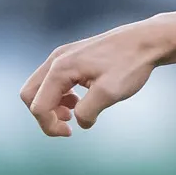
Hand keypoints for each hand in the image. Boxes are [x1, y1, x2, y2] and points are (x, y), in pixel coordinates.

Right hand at [21, 21, 166, 136]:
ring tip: (75, 112)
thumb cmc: (129, 65)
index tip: (70, 133)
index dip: (49, 126)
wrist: (145, 41)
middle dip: (44, 115)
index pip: (38, 106)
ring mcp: (62, 56)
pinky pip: (53, 80)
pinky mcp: (71, 56)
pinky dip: (59, 95)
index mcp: (61, 69)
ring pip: (40, 87)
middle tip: (67, 125)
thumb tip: (79, 123)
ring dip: (51, 105)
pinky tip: (79, 100)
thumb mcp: (109, 93)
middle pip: (30, 95)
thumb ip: (87, 112)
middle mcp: (56, 59)